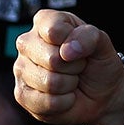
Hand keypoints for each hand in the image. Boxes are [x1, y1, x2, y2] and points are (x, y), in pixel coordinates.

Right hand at [14, 10, 123, 124]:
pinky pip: (45, 102)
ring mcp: (21, 69)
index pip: (53, 29)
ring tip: (71, 79)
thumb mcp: (102, 43)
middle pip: (51, 59)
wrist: (101, 93)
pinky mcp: (21, 95)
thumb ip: (89, 37)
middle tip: (78, 66)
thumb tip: (66, 51)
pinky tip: (64, 95)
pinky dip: (64, 102)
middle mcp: (27, 43)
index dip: (75, 42)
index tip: (81, 46)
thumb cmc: (98, 62)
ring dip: (70, 84)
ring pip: (49, 82)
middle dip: (74, 66)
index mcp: (45, 21)